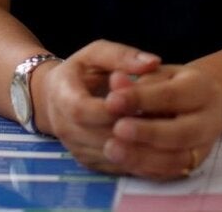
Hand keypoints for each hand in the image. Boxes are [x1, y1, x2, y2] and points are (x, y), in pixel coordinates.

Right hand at [36, 41, 161, 172]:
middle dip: (131, 130)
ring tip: (166, 133)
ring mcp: (75, 149)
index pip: (82, 110)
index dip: (110, 110)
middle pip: (99, 137)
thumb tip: (154, 62)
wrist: (55, 97)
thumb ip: (123, 56)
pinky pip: (115, 167)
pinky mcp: (88, 162)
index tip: (140, 101)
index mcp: (62, 96)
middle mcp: (64, 127)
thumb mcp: (96, 54)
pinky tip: (160, 149)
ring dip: (139, 148)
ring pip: (110, 156)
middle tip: (164, 120)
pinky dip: (139, 161)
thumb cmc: (81, 71)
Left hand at [101, 64, 221, 180]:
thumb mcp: (158, 73)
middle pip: (181, 132)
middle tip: (117, 129)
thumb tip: (115, 81)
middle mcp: (209, 120)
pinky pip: (169, 173)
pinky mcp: (193, 165)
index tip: (111, 100)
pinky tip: (122, 160)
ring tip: (112, 149)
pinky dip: (145, 168)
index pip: (171, 95)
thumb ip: (137, 79)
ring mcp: (204, 146)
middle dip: (147, 133)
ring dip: (142, 156)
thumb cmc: (173, 83)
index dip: (140, 99)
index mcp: (203, 88)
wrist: (199, 104)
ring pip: (176, 159)